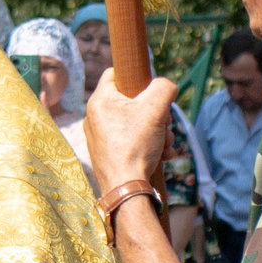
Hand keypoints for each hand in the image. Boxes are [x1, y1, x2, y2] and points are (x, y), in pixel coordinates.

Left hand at [85, 73, 178, 201]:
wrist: (125, 189)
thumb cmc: (135, 147)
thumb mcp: (155, 109)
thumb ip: (164, 87)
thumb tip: (166, 86)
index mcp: (99, 101)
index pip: (116, 73)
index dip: (138, 77)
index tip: (152, 90)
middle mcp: (94, 118)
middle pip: (130, 101)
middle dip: (155, 112)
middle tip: (166, 122)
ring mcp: (100, 137)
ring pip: (134, 123)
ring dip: (157, 130)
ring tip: (167, 143)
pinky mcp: (107, 154)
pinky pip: (130, 140)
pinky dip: (148, 144)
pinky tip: (163, 155)